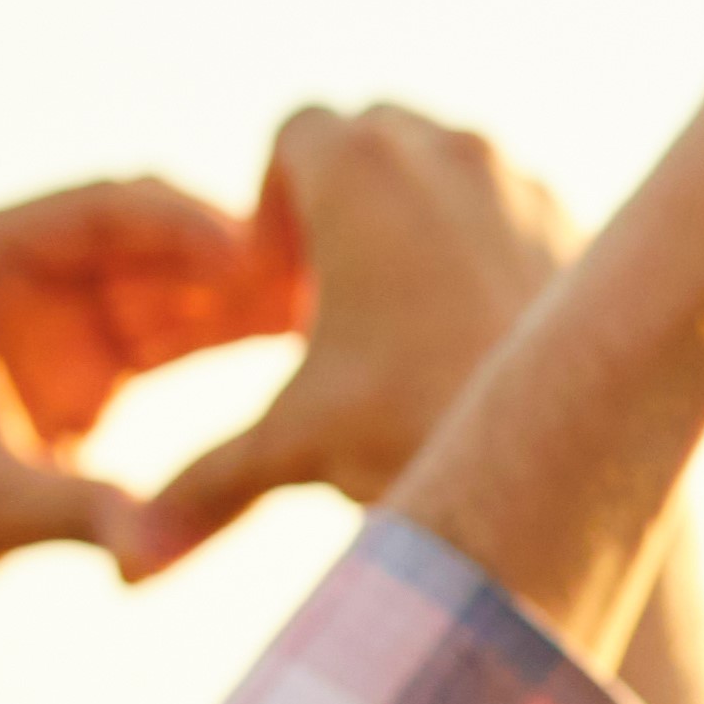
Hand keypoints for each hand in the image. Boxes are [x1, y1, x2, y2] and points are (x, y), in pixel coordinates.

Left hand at [0, 180, 294, 697]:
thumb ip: (84, 511)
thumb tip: (160, 550)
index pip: (94, 209)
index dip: (182, 221)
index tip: (256, 251)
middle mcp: (11, 266)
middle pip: (146, 230)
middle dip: (229, 251)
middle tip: (315, 278)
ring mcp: (55, 309)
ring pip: (172, 276)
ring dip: (242, 292)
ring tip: (328, 308)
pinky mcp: (88, 357)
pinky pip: (176, 328)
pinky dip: (231, 333)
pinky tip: (303, 340)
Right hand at [129, 106, 572, 568]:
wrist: (571, 458)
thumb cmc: (421, 432)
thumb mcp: (297, 446)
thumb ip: (205, 485)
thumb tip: (128, 571)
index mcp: (357, 166)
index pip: (295, 132)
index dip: (276, 205)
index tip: (286, 291)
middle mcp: (444, 146)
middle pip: (372, 135)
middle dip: (347, 202)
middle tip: (342, 303)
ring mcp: (519, 175)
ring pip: (449, 161)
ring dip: (419, 216)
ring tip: (409, 322)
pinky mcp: (575, 216)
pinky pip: (514, 200)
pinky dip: (487, 239)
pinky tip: (477, 332)